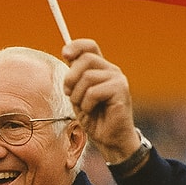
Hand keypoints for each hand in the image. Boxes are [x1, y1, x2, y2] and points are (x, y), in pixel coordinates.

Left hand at [62, 38, 139, 163]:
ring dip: (78, 95)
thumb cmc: (94, 117)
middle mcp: (111, 70)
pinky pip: (94, 91)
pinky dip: (87, 104)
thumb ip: (74, 75)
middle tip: (68, 93)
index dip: (76, 46)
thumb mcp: (77, 93)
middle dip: (70, 77)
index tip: (65, 55)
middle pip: (85, 58)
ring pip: (87, 76)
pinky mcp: (121, 90)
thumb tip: (66, 54)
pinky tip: (92, 111)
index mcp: (100, 68)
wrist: (109, 138)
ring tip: (83, 106)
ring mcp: (117, 79)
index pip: (90, 46)